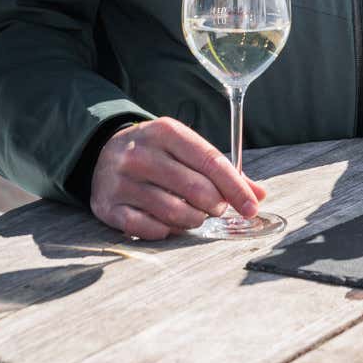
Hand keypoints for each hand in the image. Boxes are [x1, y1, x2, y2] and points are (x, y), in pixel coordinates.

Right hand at [90, 117, 266, 239]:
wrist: (103, 153)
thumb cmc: (158, 154)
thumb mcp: (187, 149)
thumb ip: (223, 171)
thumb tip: (259, 195)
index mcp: (165, 132)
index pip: (211, 162)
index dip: (236, 188)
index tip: (252, 207)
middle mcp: (140, 153)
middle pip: (195, 189)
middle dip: (216, 205)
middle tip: (218, 208)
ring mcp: (120, 180)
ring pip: (174, 212)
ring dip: (195, 220)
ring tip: (196, 215)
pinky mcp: (107, 206)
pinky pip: (149, 229)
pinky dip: (168, 231)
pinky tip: (170, 223)